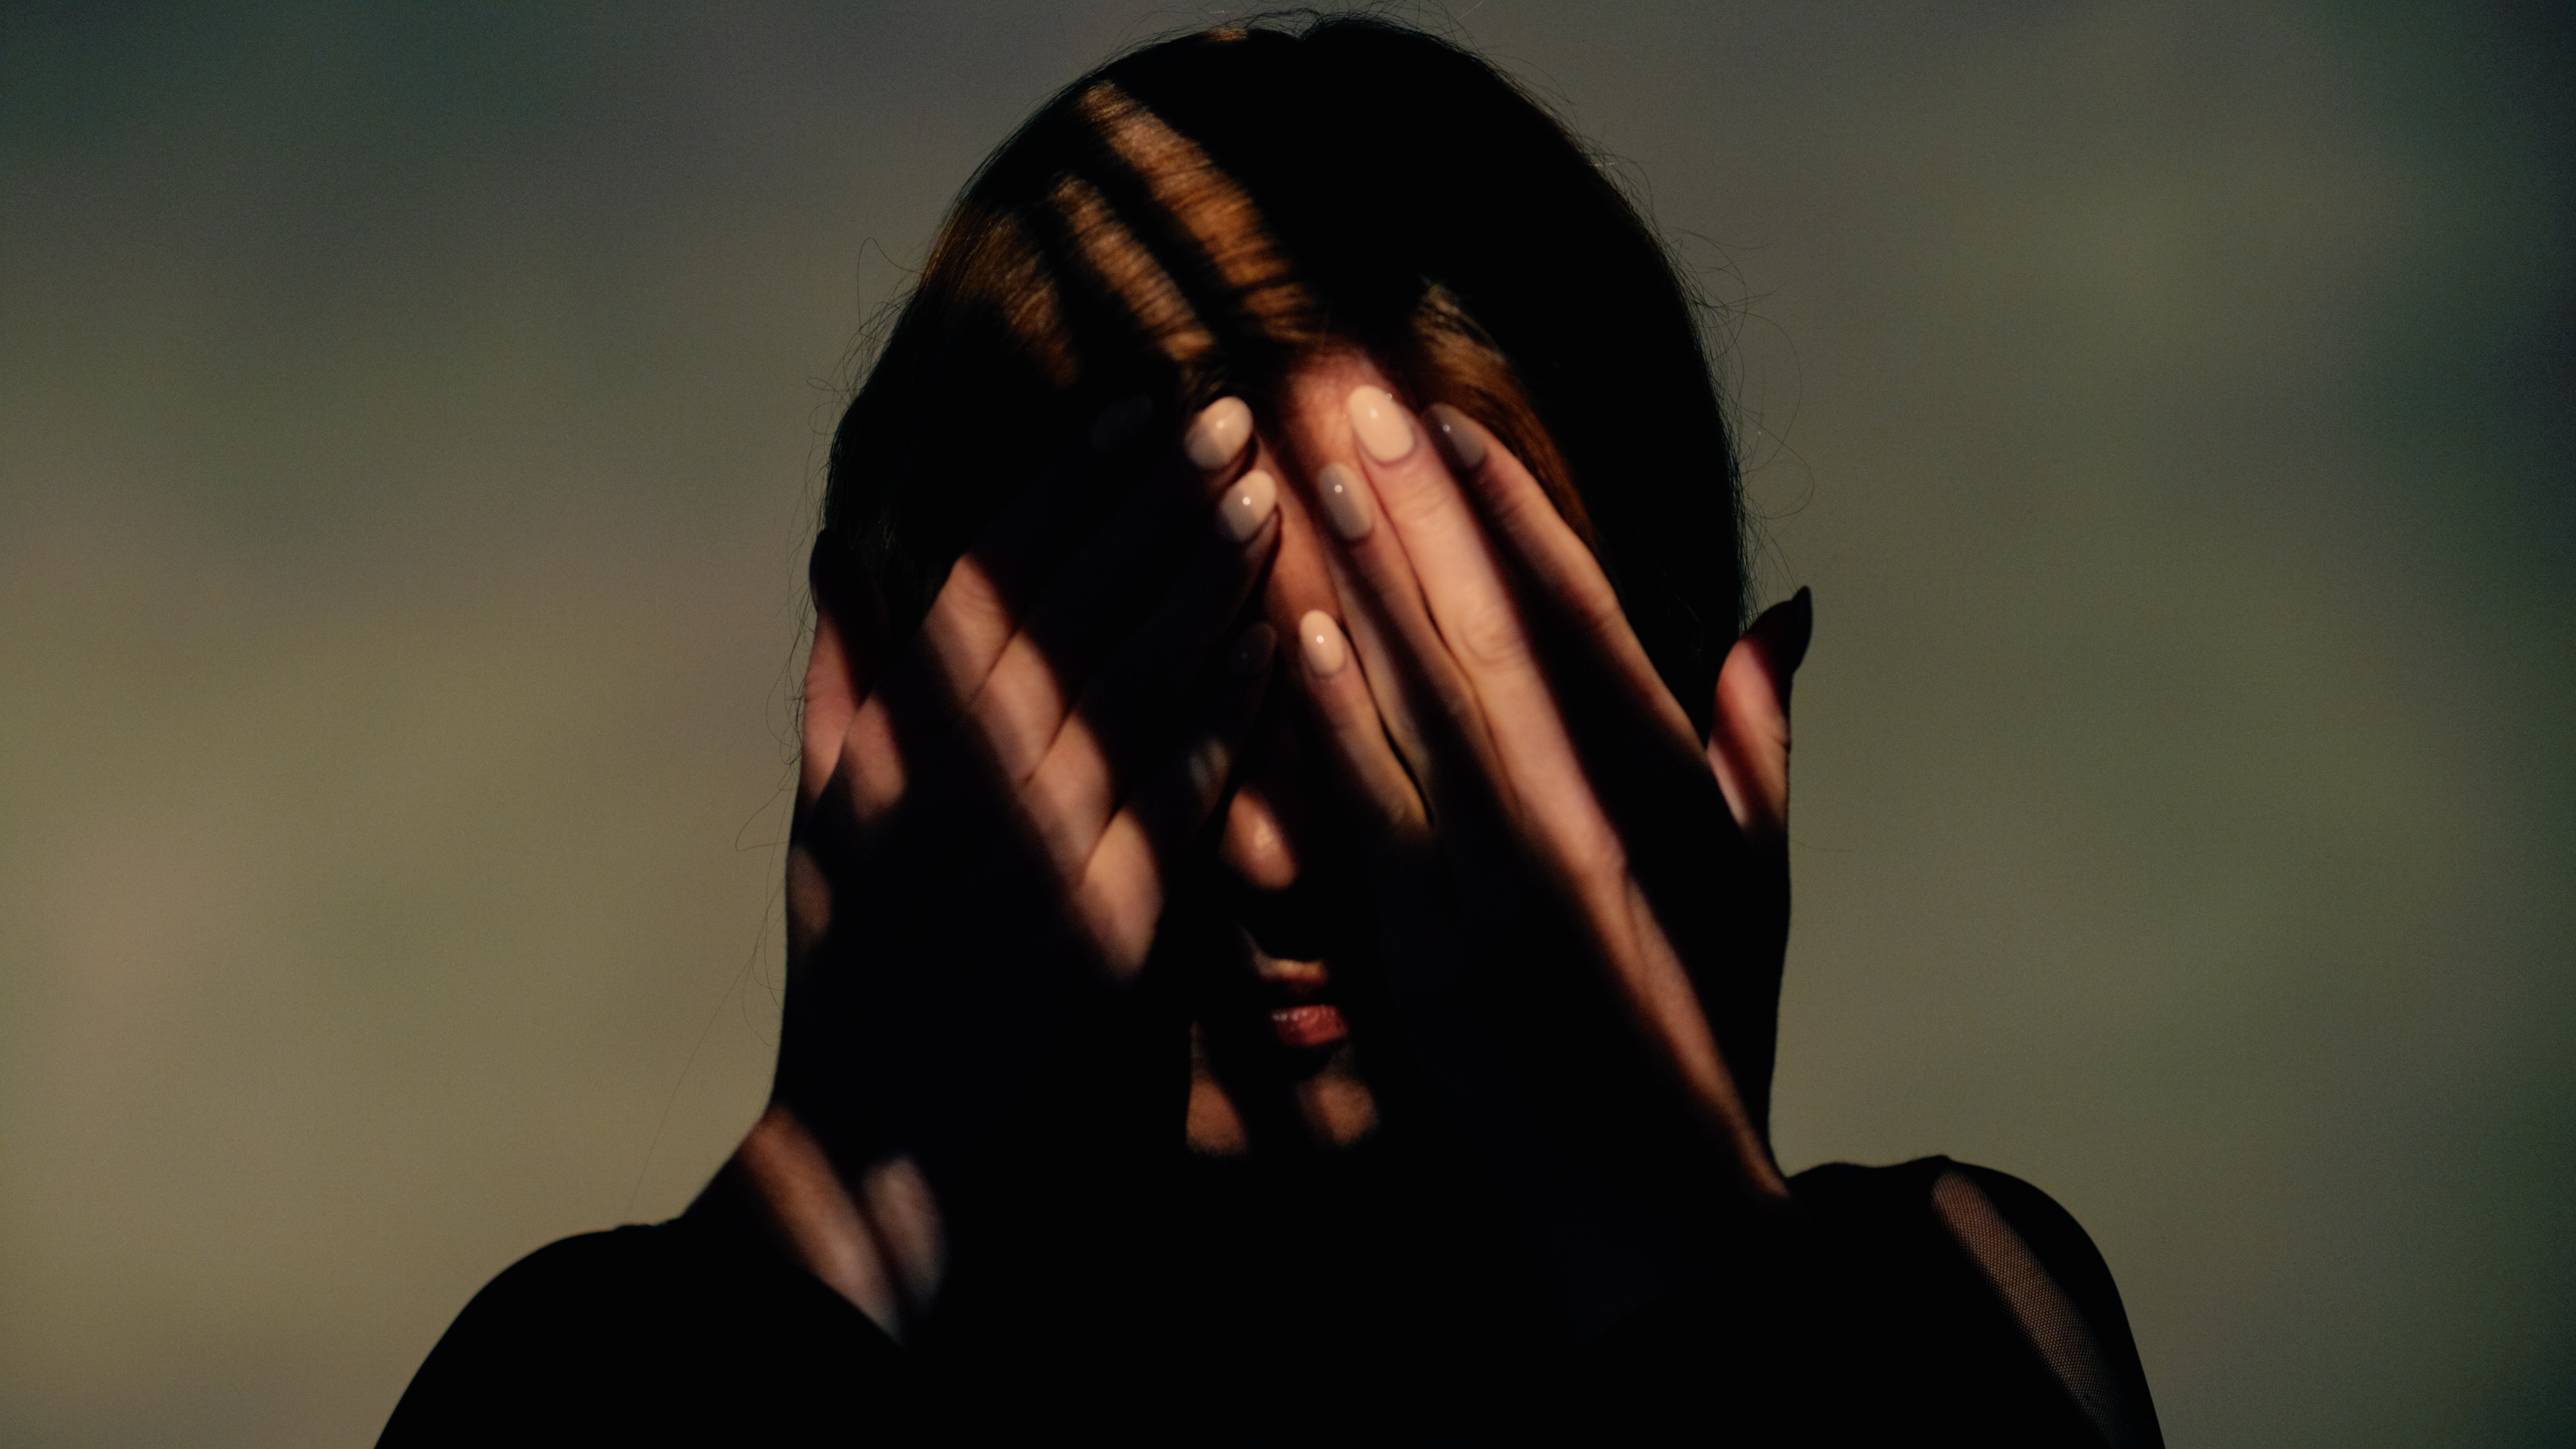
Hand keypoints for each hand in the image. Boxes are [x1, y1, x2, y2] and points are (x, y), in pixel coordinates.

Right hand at [708, 397, 1282, 1338]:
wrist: (881, 1124)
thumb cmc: (849, 957)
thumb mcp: (819, 809)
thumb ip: (838, 676)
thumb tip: (835, 551)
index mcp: (896, 737)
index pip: (990, 578)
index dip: (1064, 489)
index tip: (1128, 413)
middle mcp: (968, 771)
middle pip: (1078, 604)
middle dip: (1158, 502)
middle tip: (1230, 411)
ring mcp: (1044, 838)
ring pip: (1140, 676)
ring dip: (1207, 578)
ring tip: (1267, 490)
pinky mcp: (1114, 910)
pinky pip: (1183, 786)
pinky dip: (1229, 705)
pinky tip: (1277, 634)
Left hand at [1278, 365, 1810, 1335]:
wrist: (1654, 1204)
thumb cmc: (1711, 1029)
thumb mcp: (1759, 878)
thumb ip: (1759, 738)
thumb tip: (1782, 605)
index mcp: (1656, 795)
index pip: (1577, 619)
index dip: (1510, 510)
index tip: (1449, 420)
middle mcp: (1577, 818)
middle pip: (1484, 630)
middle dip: (1414, 505)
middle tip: (1348, 389)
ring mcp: (1492, 883)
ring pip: (1414, 699)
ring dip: (1354, 577)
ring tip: (1297, 468)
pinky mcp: (1421, 952)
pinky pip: (1363, 812)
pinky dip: (1325, 718)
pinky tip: (1285, 633)